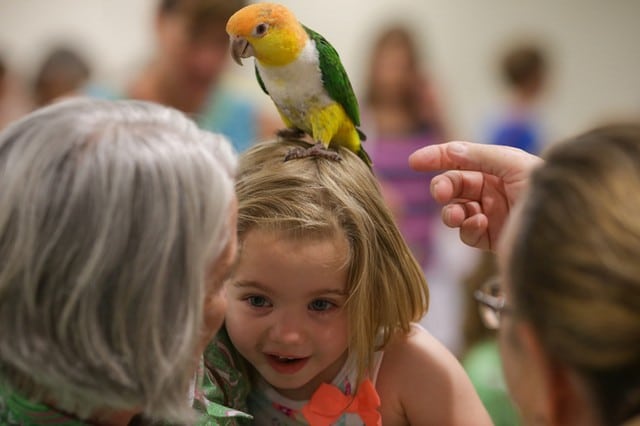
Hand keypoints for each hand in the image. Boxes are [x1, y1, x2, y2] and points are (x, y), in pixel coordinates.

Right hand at [408, 142, 541, 249]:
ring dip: (451, 212)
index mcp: (502, 167)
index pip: (463, 157)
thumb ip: (482, 156)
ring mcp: (492, 215)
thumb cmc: (546, 194)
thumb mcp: (516, 165)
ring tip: (457, 216)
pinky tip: (480, 226)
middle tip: (440, 194)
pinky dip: (468, 229)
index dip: (437, 157)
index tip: (415, 162)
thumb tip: (450, 150)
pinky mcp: (491, 239)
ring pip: (456, 210)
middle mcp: (495, 189)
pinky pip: (467, 233)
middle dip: (444, 187)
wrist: (563, 236)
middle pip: (456, 184)